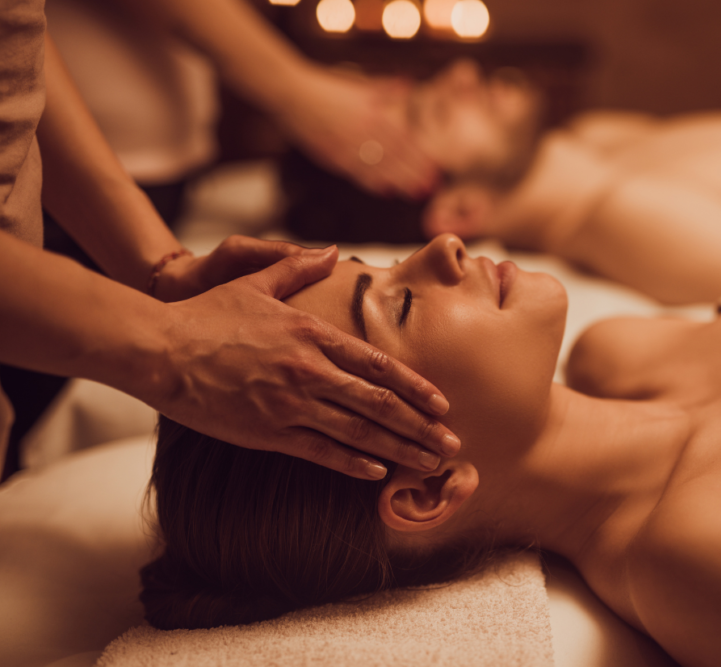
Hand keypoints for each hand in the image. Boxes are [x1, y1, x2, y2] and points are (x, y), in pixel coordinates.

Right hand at [152, 246, 459, 478]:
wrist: (160, 347)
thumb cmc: (207, 314)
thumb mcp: (256, 281)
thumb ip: (299, 266)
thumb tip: (333, 251)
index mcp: (313, 335)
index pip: (379, 364)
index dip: (416, 387)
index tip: (442, 403)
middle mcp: (311, 370)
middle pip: (380, 404)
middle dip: (421, 426)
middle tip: (452, 443)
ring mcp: (291, 403)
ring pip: (359, 432)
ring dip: (400, 449)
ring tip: (430, 463)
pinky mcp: (267, 431)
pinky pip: (320, 451)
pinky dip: (353, 464)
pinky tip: (379, 474)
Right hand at [272, 65, 438, 197]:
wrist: (292, 95)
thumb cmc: (326, 87)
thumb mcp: (359, 85)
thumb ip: (385, 89)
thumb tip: (408, 83)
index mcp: (373, 115)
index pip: (403, 139)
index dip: (419, 155)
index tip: (435, 166)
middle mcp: (364, 134)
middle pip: (395, 158)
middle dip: (415, 173)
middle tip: (432, 186)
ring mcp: (349, 148)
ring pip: (380, 169)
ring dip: (400, 183)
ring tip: (416, 194)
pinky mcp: (334, 157)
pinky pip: (357, 174)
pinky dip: (373, 183)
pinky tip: (386, 192)